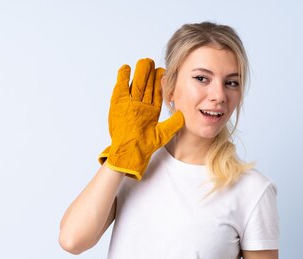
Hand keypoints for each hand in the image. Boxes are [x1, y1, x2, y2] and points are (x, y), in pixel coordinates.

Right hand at [98, 58, 183, 179]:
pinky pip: (120, 88)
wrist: (129, 153)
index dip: (159, 82)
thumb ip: (173, 124)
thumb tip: (184, 115)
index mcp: (150, 110)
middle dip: (148, 73)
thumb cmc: (144, 146)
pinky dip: (122, 78)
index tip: (163, 71)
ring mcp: (128, 104)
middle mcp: (140, 105)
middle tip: (151, 61)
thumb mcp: (162, 134)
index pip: (156, 92)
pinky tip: (126, 68)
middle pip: (145, 85)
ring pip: (134, 84)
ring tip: (142, 62)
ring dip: (138, 73)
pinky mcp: (118, 105)